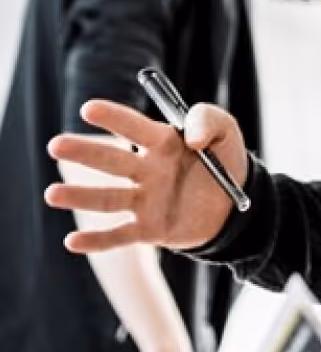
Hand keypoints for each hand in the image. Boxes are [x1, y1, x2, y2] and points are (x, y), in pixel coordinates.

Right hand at [45, 100, 247, 252]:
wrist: (238, 205)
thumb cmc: (224, 159)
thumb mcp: (225, 130)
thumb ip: (208, 120)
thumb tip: (191, 139)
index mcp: (161, 141)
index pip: (134, 127)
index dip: (113, 117)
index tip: (89, 109)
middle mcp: (146, 170)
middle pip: (112, 161)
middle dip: (84, 152)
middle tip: (56, 145)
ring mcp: (145, 200)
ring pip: (108, 199)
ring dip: (80, 196)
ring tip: (52, 193)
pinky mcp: (149, 229)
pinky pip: (120, 235)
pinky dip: (97, 240)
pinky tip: (72, 242)